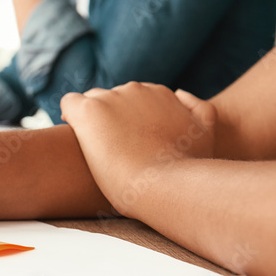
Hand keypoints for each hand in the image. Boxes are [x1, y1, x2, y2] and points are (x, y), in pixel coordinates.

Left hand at [60, 83, 216, 216]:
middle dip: (110, 118)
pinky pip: (69, 102)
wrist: (164, 185)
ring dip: (90, 120)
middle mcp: (136, 90)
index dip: (128, 118)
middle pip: (112, 97)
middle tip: (109, 147)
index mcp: (161, 94)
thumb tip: (180, 92)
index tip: (127, 140)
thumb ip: (200, 111)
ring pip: (91, 100)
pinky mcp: (89, 110)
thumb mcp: (206, 136)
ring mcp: (112, 98)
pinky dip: (68, 115)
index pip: (136, 97)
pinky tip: (71, 133)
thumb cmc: (185, 170)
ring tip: (90, 146)